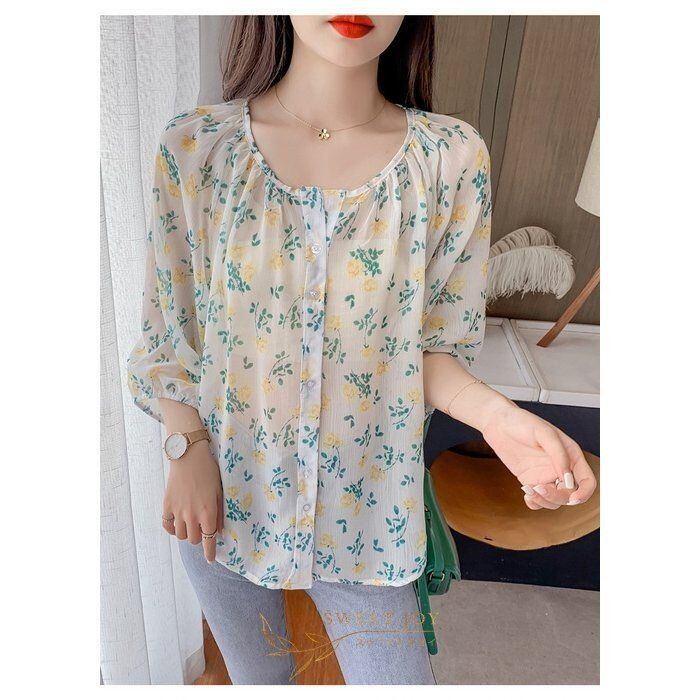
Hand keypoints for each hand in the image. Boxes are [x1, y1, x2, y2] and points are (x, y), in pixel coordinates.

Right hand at [162, 440, 223, 561]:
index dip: (210, 552)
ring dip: (186, 533)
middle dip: (199, 537)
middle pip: (193, 539)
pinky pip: (167, 525)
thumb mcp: (220, 491)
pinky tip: (177, 522)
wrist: (188, 456)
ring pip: (180, 535)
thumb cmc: (209, 471)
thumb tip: (218, 532)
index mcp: (208, 512)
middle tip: (202, 529)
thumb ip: (219, 513)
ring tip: (191, 523)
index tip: (210, 559)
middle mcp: (191, 515)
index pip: (209, 540)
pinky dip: (172, 527)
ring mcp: (177, 511)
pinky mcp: (166, 505)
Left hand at [481, 402, 596, 509]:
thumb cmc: (522, 421)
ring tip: (529, 489)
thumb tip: (568, 477)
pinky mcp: (530, 479)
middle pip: (569, 494)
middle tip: (539, 488)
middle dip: (557, 497)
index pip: (587, 480)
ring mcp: (545, 475)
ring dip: (544, 501)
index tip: (572, 499)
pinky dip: (534, 502)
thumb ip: (558, 454)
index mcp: (571, 455)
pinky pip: (538, 500)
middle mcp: (560, 467)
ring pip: (554, 501)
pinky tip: (526, 492)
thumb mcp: (544, 433)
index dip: (584, 493)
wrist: (497, 422)